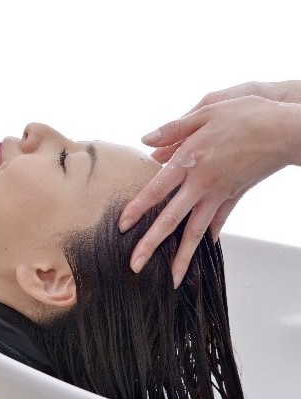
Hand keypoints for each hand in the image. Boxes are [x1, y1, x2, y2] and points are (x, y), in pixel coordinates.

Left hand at [119, 95, 300, 286]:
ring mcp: (219, 194)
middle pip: (171, 220)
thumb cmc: (246, 116)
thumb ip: (172, 129)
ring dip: (183, 256)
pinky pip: (219, 221)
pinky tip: (203, 247)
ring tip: (173, 278)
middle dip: (151, 245)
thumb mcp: (206, 112)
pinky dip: (210, 235)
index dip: (137, 210)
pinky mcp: (234, 196)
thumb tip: (145, 141)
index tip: (122, 228)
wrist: (286, 130)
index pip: (155, 191)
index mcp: (189, 162)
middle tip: (135, 266)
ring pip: (196, 231)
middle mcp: (201, 184)